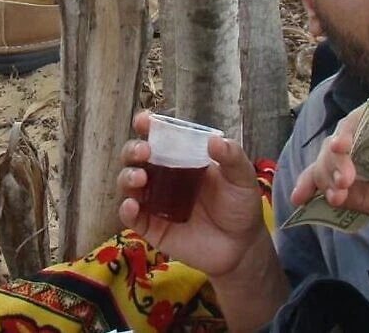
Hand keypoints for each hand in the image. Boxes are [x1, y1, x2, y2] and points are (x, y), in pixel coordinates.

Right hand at [117, 111, 267, 278]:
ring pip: (128, 183)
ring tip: (140, 178)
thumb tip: (213, 140)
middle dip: (133, 149)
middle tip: (144, 152)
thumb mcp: (242, 178)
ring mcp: (154, 201)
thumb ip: (232, 157)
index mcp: (181, 157)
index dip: (147, 126)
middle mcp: (162, 175)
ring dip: (127, 176)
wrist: (241, 247)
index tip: (144, 121)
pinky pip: (131, 217)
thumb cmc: (239, 206)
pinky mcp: (151, 227)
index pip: (158, 137)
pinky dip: (126, 210)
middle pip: (135, 157)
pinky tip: (132, 206)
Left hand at [290, 100, 368, 233]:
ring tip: (343, 178)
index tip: (297, 200)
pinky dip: (352, 132)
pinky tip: (347, 150)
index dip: (313, 183)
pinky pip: (367, 115)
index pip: (334, 172)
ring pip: (345, 133)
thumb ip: (364, 199)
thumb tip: (326, 195)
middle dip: (324, 173)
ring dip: (336, 156)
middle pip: (333, 152)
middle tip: (335, 192)